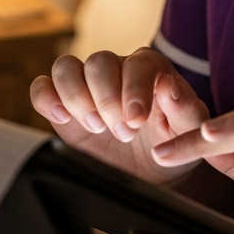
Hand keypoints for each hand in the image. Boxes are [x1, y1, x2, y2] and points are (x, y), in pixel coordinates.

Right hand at [30, 48, 208, 185]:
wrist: (150, 171)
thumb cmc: (174, 143)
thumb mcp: (190, 130)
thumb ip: (185, 106)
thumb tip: (169, 85)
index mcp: (151, 69)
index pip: (139, 63)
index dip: (135, 88)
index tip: (136, 119)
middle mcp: (117, 69)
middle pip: (99, 62)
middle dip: (108, 100)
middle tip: (124, 133)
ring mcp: (87, 85)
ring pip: (66, 67)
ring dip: (76, 97)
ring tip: (95, 127)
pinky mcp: (64, 104)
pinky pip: (43, 87)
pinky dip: (46, 98)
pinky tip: (61, 119)